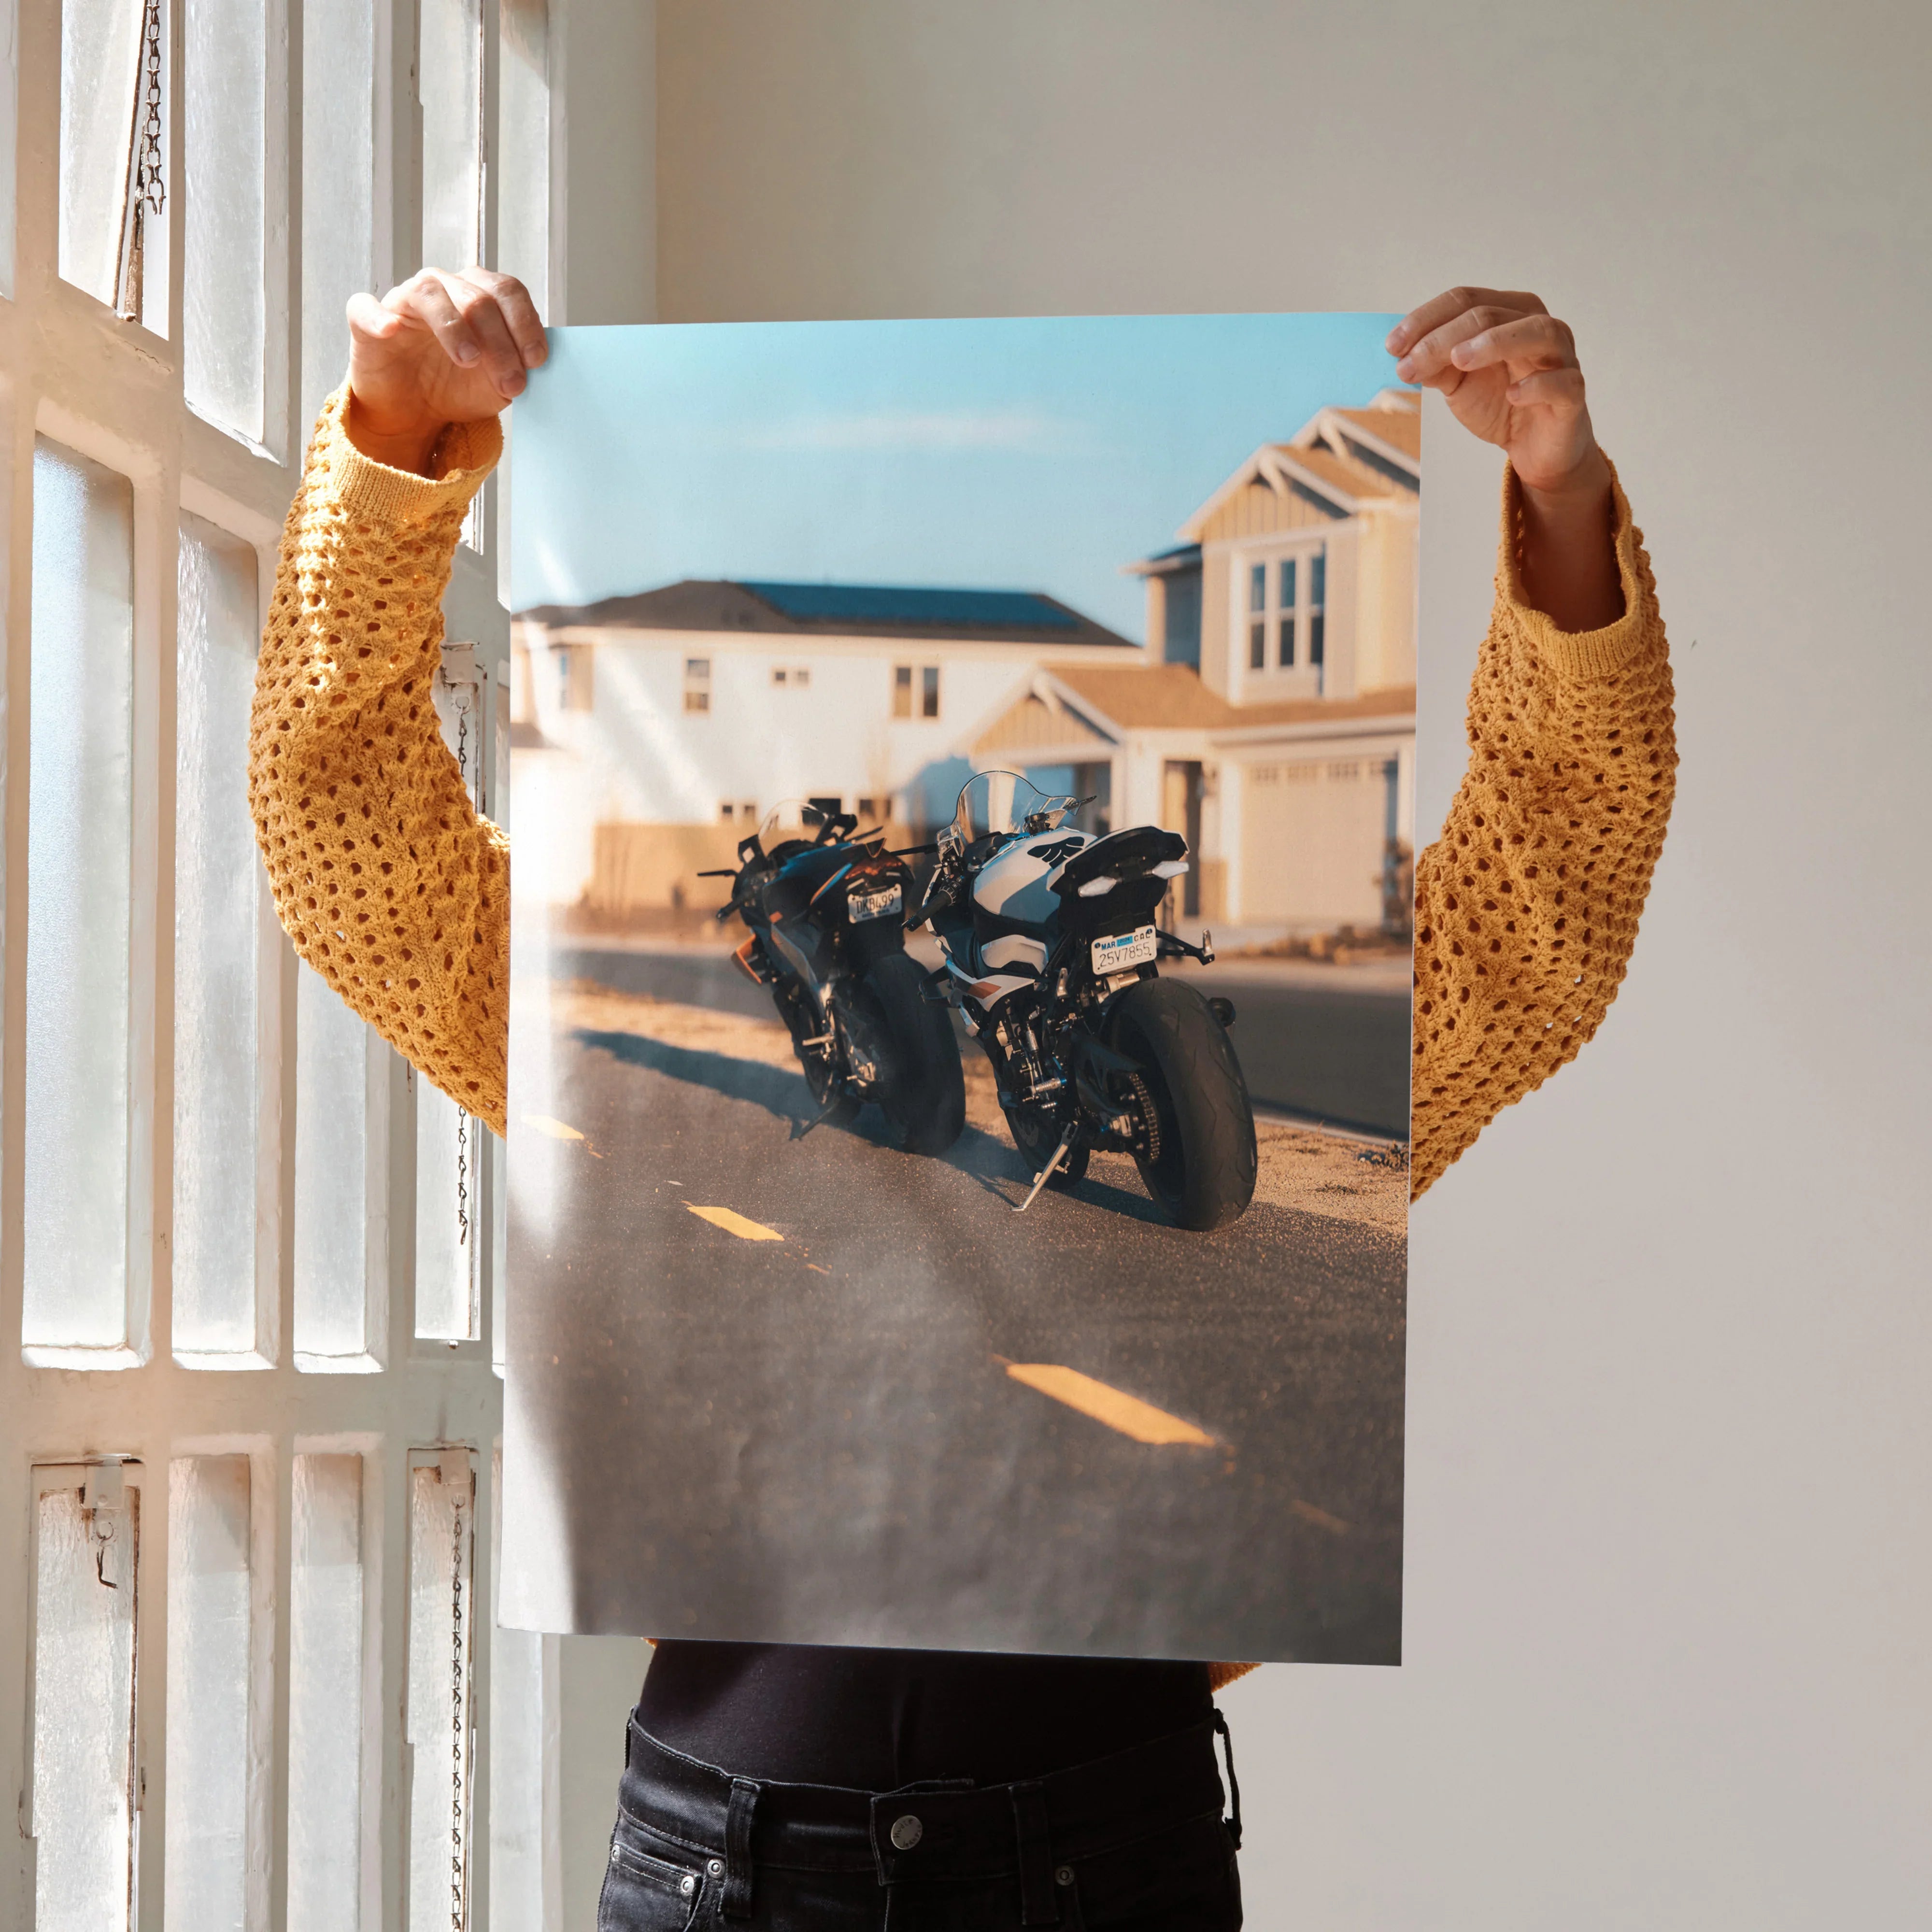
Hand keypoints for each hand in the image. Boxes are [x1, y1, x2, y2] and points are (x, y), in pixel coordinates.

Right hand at [344, 268, 546, 474]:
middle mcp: (443, 288)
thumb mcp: (497, 384)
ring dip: (454, 327)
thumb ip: (517, 368)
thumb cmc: (457, 387)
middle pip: (477, 297)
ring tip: (469, 360)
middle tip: (511, 382)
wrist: (414, 412)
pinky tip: (391, 330)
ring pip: (430, 293)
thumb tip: (534, 364)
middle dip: (500, 342)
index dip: (525, 323)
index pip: (507, 291)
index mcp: (479, 294)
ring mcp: (404, 300)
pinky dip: (378, 317)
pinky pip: (366, 307)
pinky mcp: (367, 320)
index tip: (536, 361)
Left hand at [1389, 288, 1621, 628]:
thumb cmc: (1500, 403)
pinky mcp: (1573, 394)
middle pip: (1491, 314)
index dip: (1426, 319)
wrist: (1534, 448)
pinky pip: (1562, 382)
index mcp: (1509, 313)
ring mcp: (1561, 357)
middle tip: (1409, 364)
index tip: (1391, 346)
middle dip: (1443, 337)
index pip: (1466, 300)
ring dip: (1494, 342)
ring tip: (1459, 360)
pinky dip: (1537, 385)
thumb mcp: (1458, 383)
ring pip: (1536, 332)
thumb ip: (1435, 365)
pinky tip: (1512, 394)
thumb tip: (1402, 354)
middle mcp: (1538, 326)